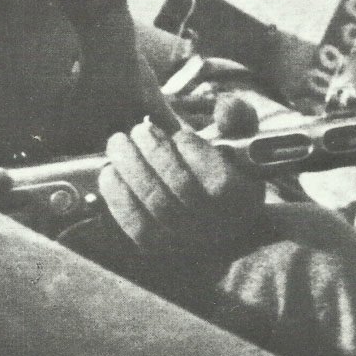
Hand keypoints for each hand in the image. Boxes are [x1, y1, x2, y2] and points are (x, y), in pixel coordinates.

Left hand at [98, 119, 264, 258]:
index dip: (197, 156)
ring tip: (120, 142)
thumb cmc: (219, 162)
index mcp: (245, 199)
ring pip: (155, 203)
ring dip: (132, 167)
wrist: (205, 205)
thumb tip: (225, 109)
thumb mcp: (236, 135)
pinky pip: (134, 223)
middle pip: (181, 190)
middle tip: (139, 130)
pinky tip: (110, 172)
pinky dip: (118, 195)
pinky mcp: (157, 246)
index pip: (220, 184)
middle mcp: (218, 227)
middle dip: (156, 153)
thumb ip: (236, 115)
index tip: (182, 135)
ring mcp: (186, 240)